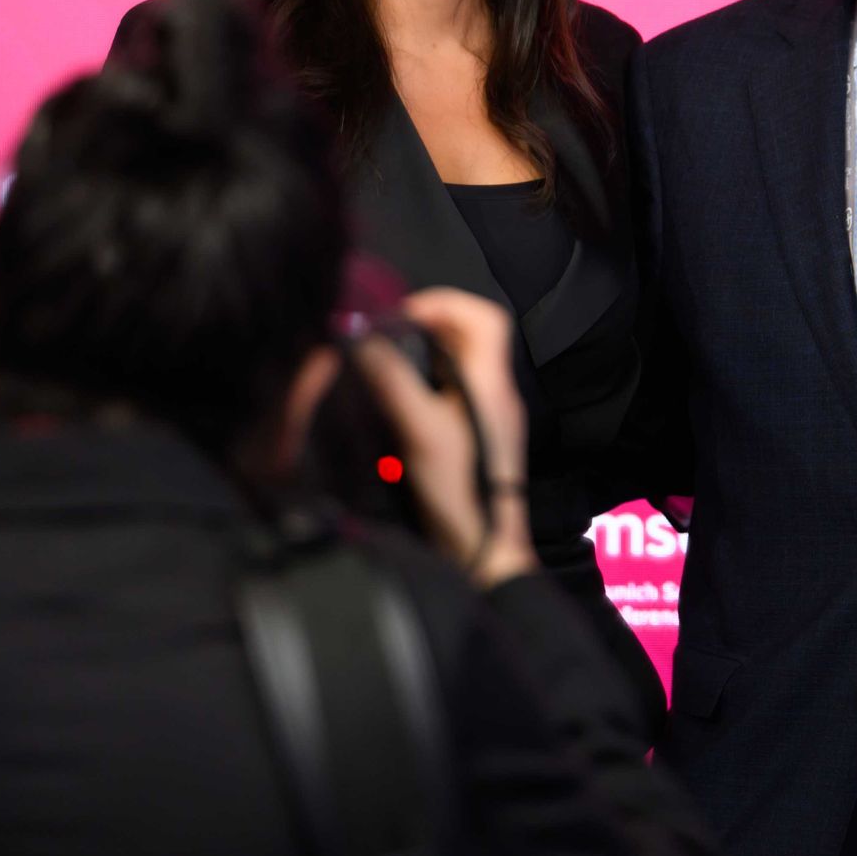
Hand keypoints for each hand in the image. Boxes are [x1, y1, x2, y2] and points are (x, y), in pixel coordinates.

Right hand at [351, 287, 534, 585]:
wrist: (484, 551)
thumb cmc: (458, 489)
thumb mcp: (419, 430)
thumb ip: (391, 380)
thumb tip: (359, 336)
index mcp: (491, 382)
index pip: (486, 318)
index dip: (446, 304)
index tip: (404, 314)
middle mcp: (497, 393)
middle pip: (473, 337)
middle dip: (431, 328)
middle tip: (390, 337)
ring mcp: (491, 417)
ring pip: (463, 366)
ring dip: (428, 357)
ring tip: (389, 365)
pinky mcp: (480, 438)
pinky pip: (457, 393)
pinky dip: (430, 385)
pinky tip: (401, 402)